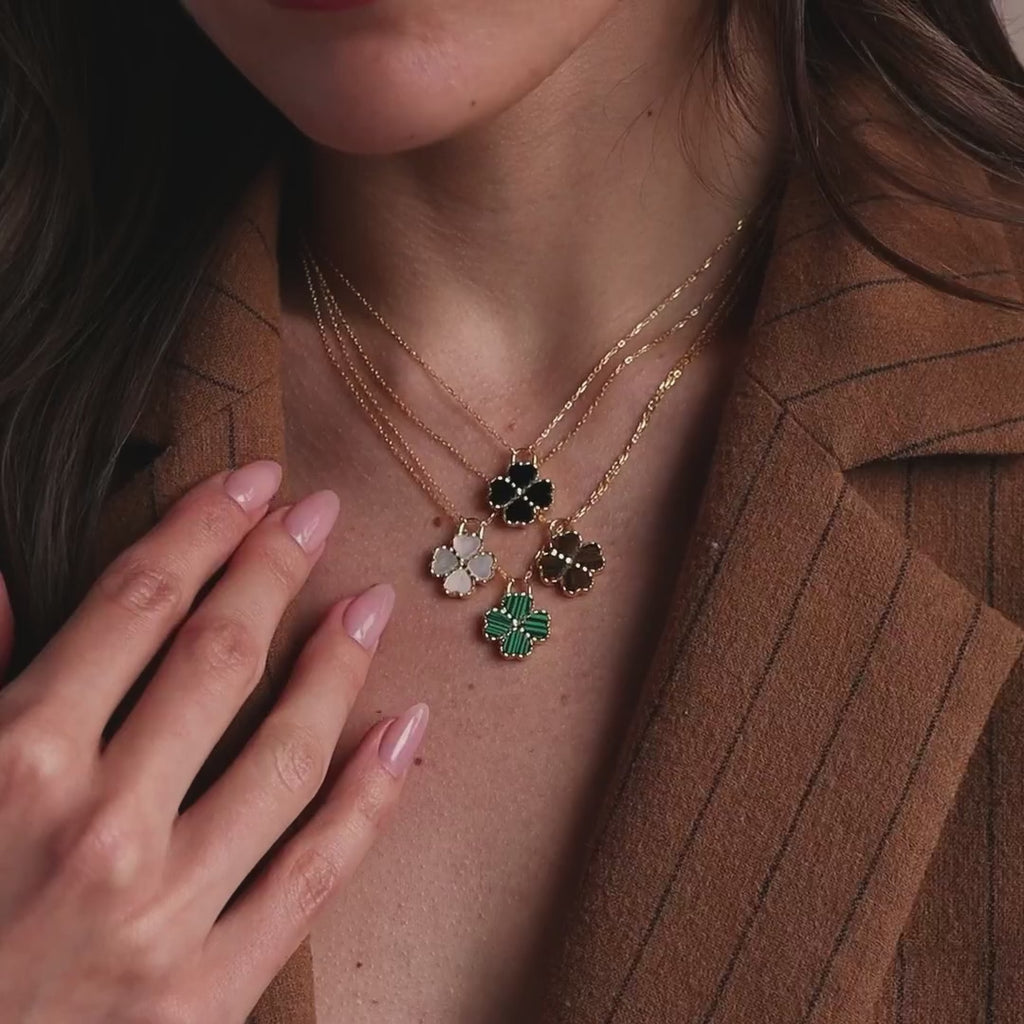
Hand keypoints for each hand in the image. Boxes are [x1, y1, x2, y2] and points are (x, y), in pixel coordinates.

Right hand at [0, 461, 426, 1021]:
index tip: (252, 483)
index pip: (137, 604)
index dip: (202, 528)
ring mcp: (165, 914)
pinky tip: (407, 731)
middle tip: (316, 515)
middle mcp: (98, 828)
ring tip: (370, 606)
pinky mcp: (208, 992)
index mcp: (15, 761)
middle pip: (217, 659)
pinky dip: (372, 796)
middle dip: (272, 570)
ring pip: (285, 754)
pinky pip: (316, 874)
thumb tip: (3, 585)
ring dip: (338, 668)